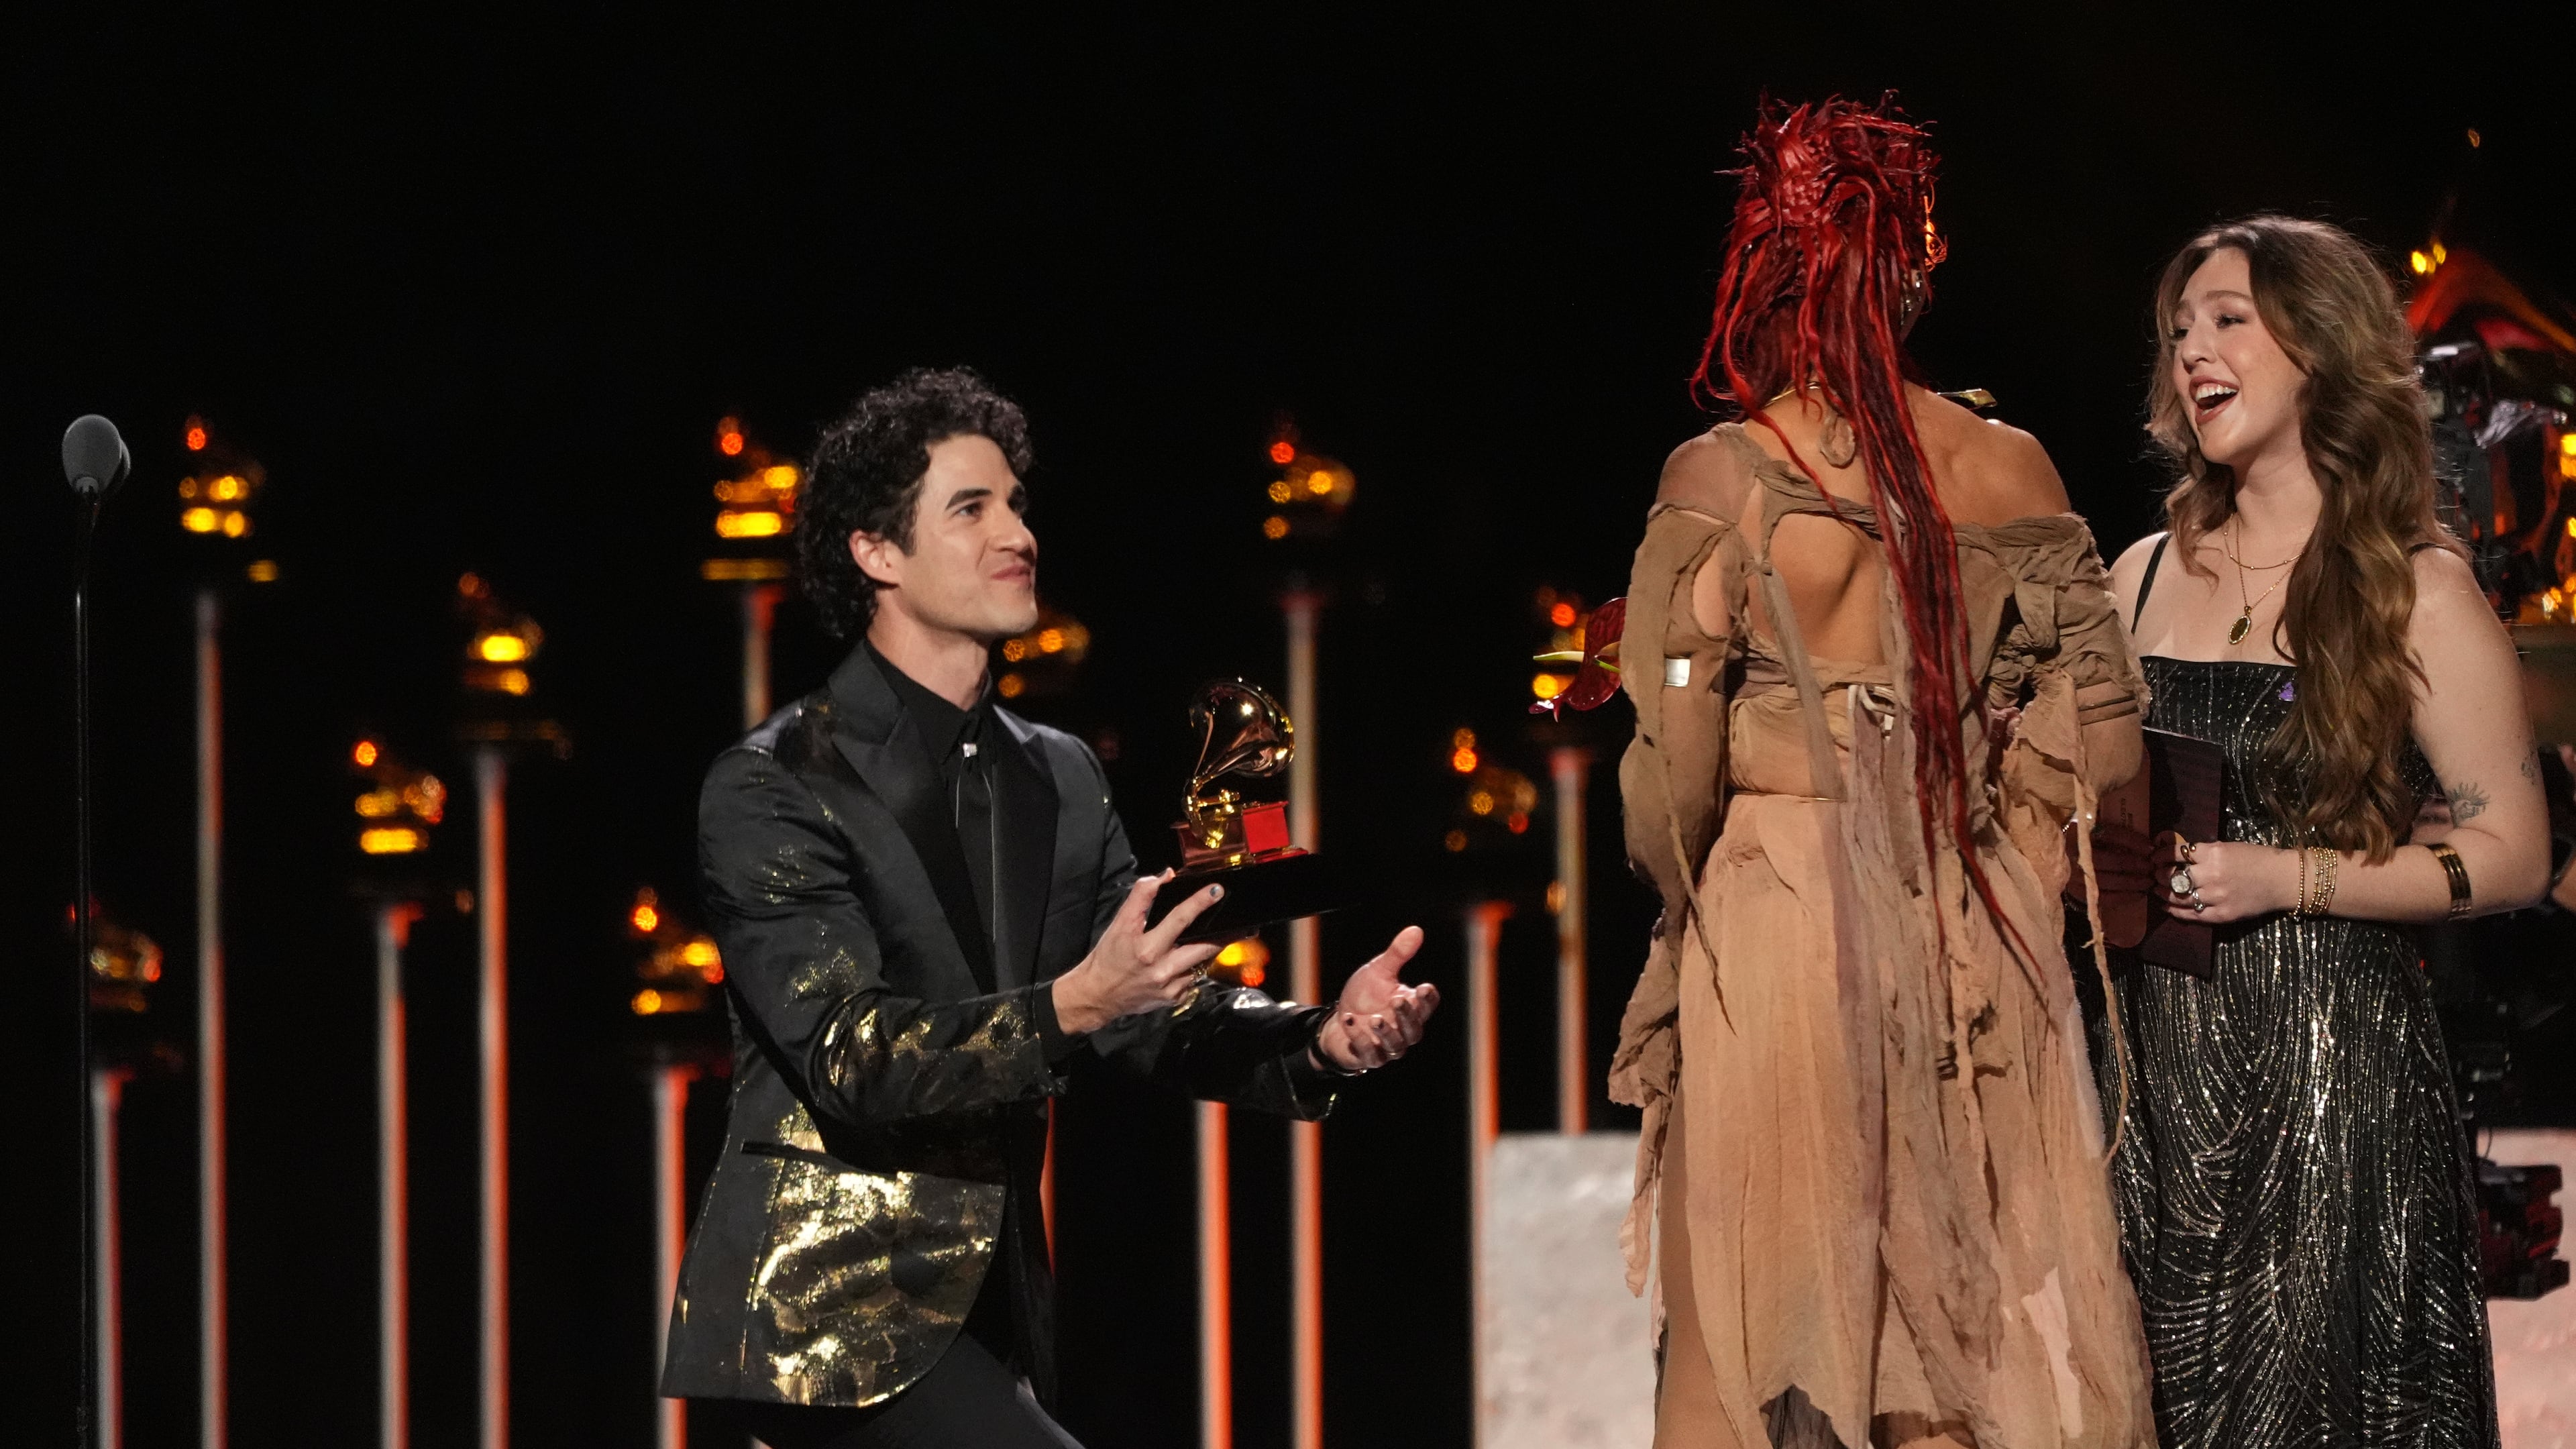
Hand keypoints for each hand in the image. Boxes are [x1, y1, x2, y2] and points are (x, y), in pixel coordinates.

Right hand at [1052, 872, 1222, 1035]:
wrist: (1098, 995)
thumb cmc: (1108, 956)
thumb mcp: (1120, 923)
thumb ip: (1142, 896)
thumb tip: (1166, 876)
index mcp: (1148, 948)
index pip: (1180, 918)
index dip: (1200, 902)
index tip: (1217, 890)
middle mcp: (1162, 970)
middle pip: (1204, 948)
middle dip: (1224, 934)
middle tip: (1240, 923)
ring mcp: (1171, 988)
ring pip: (1202, 964)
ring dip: (1210, 949)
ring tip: (1216, 937)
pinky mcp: (1174, 999)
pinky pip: (1193, 979)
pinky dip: (1193, 968)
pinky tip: (1187, 961)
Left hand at [1313, 926, 1438, 1071]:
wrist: (1338, 1020)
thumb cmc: (1364, 996)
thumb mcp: (1378, 971)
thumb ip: (1397, 954)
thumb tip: (1415, 930)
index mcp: (1410, 1008)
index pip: (1427, 1006)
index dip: (1428, 999)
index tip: (1423, 988)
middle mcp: (1403, 1030)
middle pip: (1414, 1029)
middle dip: (1407, 1015)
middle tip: (1397, 1000)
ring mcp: (1387, 1047)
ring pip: (1396, 1045)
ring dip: (1386, 1031)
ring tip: (1374, 1017)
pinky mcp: (1369, 1058)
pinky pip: (1370, 1053)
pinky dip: (1360, 1038)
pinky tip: (1349, 1020)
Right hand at [2079, 818, 2154, 948]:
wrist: (2056, 864)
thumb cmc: (2081, 846)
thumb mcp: (2091, 831)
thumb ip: (2111, 834)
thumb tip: (2146, 844)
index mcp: (2077, 833)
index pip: (2108, 835)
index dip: (2132, 841)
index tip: (2150, 847)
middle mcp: (2073, 854)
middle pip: (2109, 860)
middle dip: (2135, 864)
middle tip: (2151, 867)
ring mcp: (2073, 876)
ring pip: (2108, 881)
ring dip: (2133, 882)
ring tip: (2148, 881)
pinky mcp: (2077, 893)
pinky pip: (2105, 898)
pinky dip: (2124, 897)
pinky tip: (2138, 894)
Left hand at [2151, 832, 2296, 924]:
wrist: (2283, 879)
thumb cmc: (2258, 858)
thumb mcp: (2228, 847)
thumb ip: (2204, 852)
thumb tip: (2179, 855)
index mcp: (2212, 853)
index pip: (2176, 854)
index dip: (2161, 856)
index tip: (2155, 857)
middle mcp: (2211, 875)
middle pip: (2173, 878)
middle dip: (2160, 876)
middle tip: (2154, 876)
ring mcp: (2216, 897)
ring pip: (2179, 898)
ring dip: (2164, 895)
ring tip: (2157, 891)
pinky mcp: (2222, 914)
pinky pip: (2193, 915)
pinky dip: (2177, 912)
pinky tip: (2168, 908)